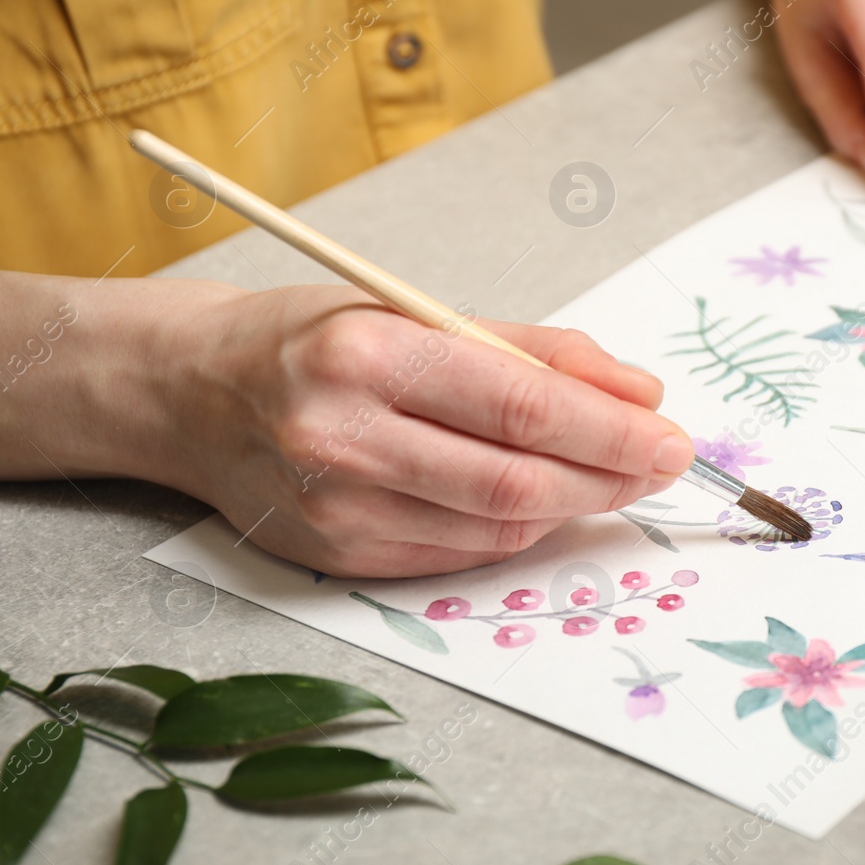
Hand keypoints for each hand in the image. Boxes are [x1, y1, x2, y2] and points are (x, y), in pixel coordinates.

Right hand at [152, 285, 691, 576]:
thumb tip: (641, 393)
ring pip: (497, 525)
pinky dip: (520, 530)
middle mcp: (343, 434)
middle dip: (611, 477)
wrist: (191, 393)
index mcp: (367, 351)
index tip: (673, 437)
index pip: (521, 406)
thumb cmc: (316, 339)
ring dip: (576, 507)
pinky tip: (547, 502)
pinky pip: (462, 552)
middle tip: (665, 464)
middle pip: (516, 478)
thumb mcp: (417, 310)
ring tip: (617, 478)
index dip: (611, 431)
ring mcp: (336, 505)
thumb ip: (534, 351)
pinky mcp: (337, 554)